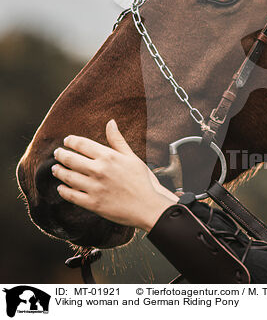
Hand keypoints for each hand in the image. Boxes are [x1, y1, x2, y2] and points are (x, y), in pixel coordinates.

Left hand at [52, 119, 177, 231]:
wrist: (148, 206)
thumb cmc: (142, 181)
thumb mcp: (132, 157)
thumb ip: (117, 140)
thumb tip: (110, 122)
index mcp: (108, 156)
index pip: (82, 144)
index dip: (71, 141)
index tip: (67, 141)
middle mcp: (99, 170)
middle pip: (70, 159)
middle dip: (60, 155)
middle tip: (57, 153)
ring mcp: (94, 187)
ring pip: (68, 177)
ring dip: (59, 172)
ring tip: (56, 169)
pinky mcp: (92, 203)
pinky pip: (71, 196)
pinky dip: (63, 191)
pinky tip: (61, 188)